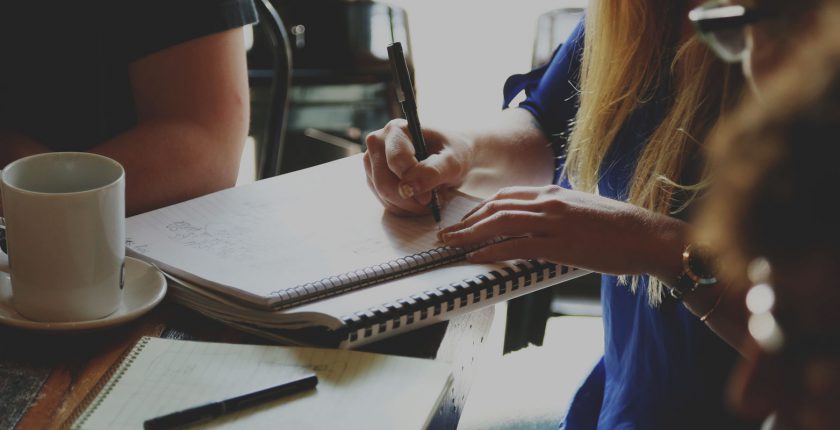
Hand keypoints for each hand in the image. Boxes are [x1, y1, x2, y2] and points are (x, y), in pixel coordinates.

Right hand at [363, 119, 472, 215]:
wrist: (450, 157)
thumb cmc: (453, 153)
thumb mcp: (453, 161)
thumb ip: (433, 171)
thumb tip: (409, 188)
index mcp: (396, 130)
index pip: (396, 161)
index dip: (413, 182)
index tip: (430, 196)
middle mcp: (378, 142)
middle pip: (384, 182)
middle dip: (410, 199)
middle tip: (431, 201)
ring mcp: (372, 162)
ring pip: (383, 195)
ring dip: (409, 205)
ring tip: (429, 198)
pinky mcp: (373, 178)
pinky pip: (384, 202)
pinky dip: (404, 208)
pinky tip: (419, 200)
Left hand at [437, 185, 686, 276]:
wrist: (648, 236)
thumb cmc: (619, 228)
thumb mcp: (582, 210)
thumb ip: (556, 213)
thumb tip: (537, 225)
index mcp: (554, 192)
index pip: (506, 196)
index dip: (480, 209)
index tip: (465, 221)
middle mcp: (550, 202)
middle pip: (496, 207)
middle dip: (467, 221)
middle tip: (447, 234)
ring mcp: (554, 221)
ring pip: (500, 223)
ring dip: (470, 234)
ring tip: (451, 245)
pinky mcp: (561, 244)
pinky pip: (517, 246)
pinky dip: (491, 251)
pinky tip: (475, 257)